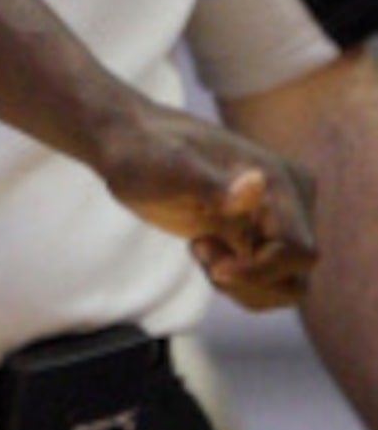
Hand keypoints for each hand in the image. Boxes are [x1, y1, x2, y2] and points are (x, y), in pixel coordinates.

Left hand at [101, 103, 318, 309]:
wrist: (129, 145)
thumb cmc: (145, 151)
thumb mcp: (170, 167)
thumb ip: (214, 184)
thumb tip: (258, 183)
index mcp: (280, 181)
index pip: (300, 251)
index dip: (261, 271)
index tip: (215, 268)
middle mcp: (290, 201)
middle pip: (296, 274)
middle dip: (249, 280)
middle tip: (200, 247)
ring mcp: (277, 221)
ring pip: (287, 285)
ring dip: (243, 284)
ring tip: (201, 246)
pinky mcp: (258, 236)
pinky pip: (267, 282)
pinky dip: (237, 281)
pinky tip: (204, 248)